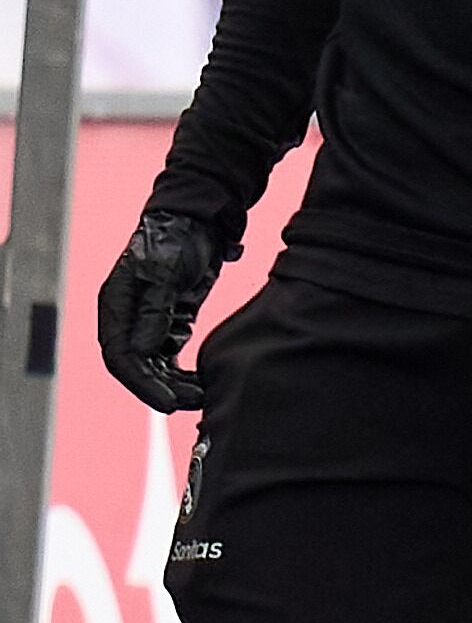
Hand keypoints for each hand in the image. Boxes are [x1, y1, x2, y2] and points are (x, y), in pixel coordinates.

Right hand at [96, 211, 230, 412]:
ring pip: (155, 365)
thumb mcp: (165, 273)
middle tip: (191, 404)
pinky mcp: (170, 321)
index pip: (121, 357)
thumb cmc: (175, 239)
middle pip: (138, 367)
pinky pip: (171, 356)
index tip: (166, 403)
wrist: (198, 218)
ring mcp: (148, 322)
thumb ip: (155, 311)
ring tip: (203, 397)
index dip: (142, 384)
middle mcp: (127, 319)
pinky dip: (184, 372)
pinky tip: (204, 383)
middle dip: (162, 389)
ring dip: (175, 384)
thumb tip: (145, 351)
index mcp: (115, 307)